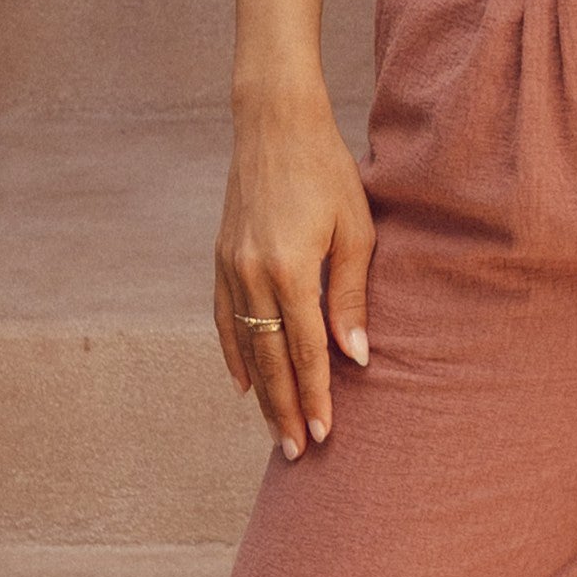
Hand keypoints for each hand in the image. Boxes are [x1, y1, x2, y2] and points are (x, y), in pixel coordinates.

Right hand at [215, 91, 374, 458]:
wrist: (274, 123)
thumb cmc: (328, 171)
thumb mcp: (356, 231)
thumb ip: (351, 296)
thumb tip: (355, 356)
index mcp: (290, 270)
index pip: (305, 351)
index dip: (316, 396)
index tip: (324, 434)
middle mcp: (252, 275)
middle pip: (270, 360)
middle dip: (285, 409)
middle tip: (297, 452)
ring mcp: (230, 268)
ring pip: (245, 346)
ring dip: (262, 392)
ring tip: (276, 429)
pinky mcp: (221, 258)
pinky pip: (223, 319)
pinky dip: (233, 354)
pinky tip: (244, 383)